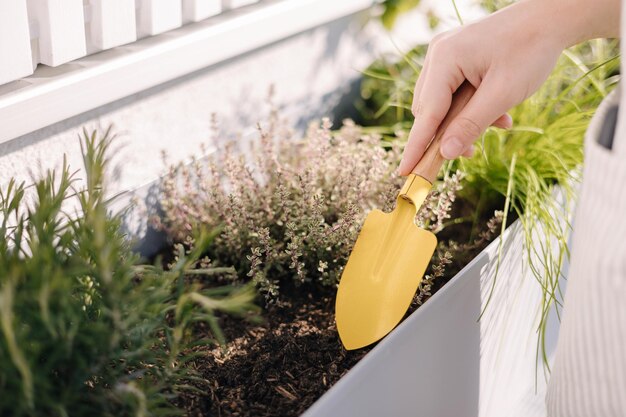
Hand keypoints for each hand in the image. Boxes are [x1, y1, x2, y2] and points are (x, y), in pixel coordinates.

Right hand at [398, 0, 619, 174]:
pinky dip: (471, 108)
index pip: (426, 113)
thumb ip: (471, 124)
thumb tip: (445, 153)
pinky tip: (498, 113)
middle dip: (448, 133)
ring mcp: (446, 55)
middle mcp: (438, 55)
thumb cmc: (530, 49)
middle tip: (472, 152)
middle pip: (430, 110)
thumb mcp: (503, 93)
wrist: (550, 18)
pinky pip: (453, 93)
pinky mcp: (456, 58)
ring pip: (442, 104)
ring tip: (499, 122)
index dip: (416, 147)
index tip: (404, 173)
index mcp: (445, 59)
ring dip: (464, 121)